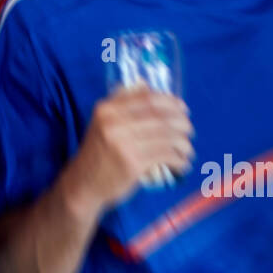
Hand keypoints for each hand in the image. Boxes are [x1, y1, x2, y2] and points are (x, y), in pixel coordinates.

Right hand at [68, 86, 193, 213]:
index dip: (170, 102)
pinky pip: (165, 155)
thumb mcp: (103, 123)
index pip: (147, 99)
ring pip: (165, 136)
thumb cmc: (98, 154)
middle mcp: (113, 122)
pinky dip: (179, 159)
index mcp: (107, 109)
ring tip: (187, 149)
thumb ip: (122, 105)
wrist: (83, 185)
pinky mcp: (132, 163)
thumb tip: (149, 86)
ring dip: (183, 143)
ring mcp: (123, 143)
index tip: (182, 108)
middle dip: (181, 122)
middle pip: (159, 116)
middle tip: (189, 129)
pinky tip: (182, 163)